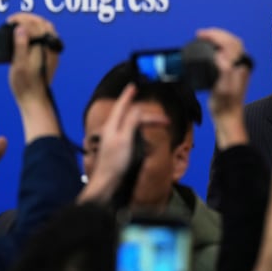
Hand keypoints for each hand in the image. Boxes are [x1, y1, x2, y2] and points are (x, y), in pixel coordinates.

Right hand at [8, 13, 59, 106]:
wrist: (34, 100)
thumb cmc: (25, 84)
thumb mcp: (18, 63)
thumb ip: (21, 44)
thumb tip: (21, 28)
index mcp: (45, 46)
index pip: (36, 24)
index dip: (21, 19)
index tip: (10, 21)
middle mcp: (52, 47)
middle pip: (44, 24)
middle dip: (28, 18)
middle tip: (13, 20)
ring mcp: (52, 52)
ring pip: (46, 31)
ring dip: (33, 24)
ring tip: (18, 26)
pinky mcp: (49, 57)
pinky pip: (46, 39)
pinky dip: (36, 33)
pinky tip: (25, 37)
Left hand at [78, 84, 167, 202]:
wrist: (106, 183)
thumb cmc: (114, 163)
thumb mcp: (125, 139)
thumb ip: (131, 122)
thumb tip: (138, 109)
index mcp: (112, 125)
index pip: (122, 106)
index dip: (128, 95)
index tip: (133, 86)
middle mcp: (112, 129)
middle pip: (130, 116)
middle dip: (147, 115)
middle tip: (165, 120)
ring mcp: (114, 139)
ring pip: (130, 123)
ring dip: (143, 121)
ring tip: (155, 124)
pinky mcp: (117, 148)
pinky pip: (129, 132)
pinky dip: (139, 130)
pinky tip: (142, 135)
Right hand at [196, 27, 250, 147]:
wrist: (228, 117)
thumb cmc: (225, 105)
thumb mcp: (222, 88)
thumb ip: (224, 70)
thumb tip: (220, 55)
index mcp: (240, 65)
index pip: (231, 42)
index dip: (216, 35)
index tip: (202, 35)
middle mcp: (241, 64)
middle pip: (232, 41)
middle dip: (216, 34)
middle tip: (200, 34)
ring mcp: (238, 68)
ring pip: (230, 46)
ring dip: (217, 39)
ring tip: (203, 38)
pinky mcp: (232, 72)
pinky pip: (227, 53)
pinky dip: (218, 47)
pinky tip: (209, 50)